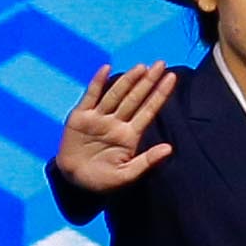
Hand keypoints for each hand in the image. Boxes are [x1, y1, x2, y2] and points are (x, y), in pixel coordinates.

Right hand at [51, 63, 174, 194]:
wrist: (73, 181)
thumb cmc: (102, 180)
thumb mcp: (126, 175)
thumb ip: (147, 161)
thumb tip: (169, 148)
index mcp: (129, 135)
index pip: (148, 111)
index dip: (160, 94)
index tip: (172, 78)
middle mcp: (116, 122)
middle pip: (134, 98)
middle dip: (147, 81)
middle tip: (161, 63)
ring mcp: (98, 118)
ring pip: (115, 94)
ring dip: (128, 80)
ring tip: (141, 67)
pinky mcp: (80, 116)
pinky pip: (90, 96)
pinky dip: (97, 82)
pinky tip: (106, 69)